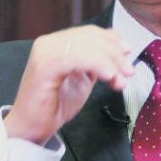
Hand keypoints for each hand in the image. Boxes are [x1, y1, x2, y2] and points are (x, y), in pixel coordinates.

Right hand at [4, 26, 133, 144]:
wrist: (31, 128)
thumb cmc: (54, 106)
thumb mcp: (81, 78)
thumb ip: (94, 62)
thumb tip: (117, 45)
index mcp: (54, 43)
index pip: (88, 33)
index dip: (111, 40)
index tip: (128, 52)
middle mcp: (47, 43)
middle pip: (89, 37)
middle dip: (114, 53)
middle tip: (129, 71)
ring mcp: (44, 53)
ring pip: (86, 46)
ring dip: (110, 62)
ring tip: (120, 80)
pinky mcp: (44, 66)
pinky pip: (77, 58)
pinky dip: (98, 66)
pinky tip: (109, 78)